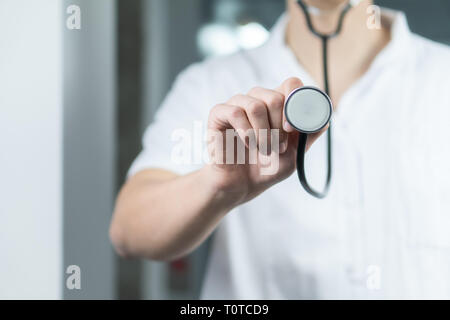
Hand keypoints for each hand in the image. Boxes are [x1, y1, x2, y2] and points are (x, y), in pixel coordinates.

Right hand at [206, 77, 326, 204]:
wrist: (242, 186)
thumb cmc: (268, 168)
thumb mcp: (297, 152)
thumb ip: (310, 131)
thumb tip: (324, 112)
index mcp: (277, 105)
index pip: (291, 84)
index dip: (296, 102)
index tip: (293, 128)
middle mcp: (257, 100)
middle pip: (275, 95)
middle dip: (280, 125)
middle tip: (278, 146)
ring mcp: (237, 105)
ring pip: (255, 104)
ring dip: (264, 133)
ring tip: (264, 150)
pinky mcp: (219, 114)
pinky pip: (234, 112)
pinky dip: (246, 131)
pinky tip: (248, 144)